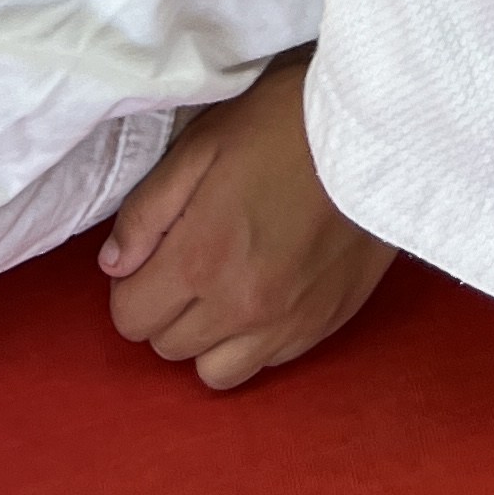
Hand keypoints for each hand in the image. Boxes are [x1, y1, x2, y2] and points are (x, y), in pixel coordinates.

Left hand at [100, 57, 394, 390]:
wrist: (379, 127)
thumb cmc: (286, 122)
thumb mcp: (203, 143)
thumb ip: (148, 211)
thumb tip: (114, 264)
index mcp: (201, 259)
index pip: (130, 318)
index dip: (133, 284)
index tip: (156, 251)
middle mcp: (239, 308)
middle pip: (168, 348)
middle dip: (168, 307)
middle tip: (192, 256)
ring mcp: (286, 324)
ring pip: (216, 372)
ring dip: (209, 337)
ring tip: (227, 284)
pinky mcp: (324, 326)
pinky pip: (268, 363)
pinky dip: (256, 338)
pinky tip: (269, 289)